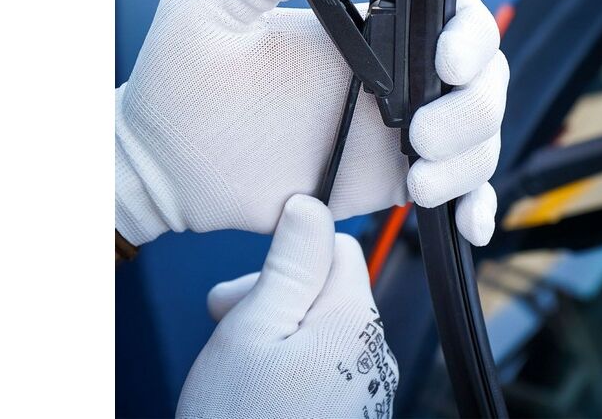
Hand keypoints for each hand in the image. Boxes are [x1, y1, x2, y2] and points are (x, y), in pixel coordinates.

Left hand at [116, 0, 508, 245]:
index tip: (447, 61)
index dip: (470, 35)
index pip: (450, 17)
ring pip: (476, 137)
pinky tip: (466, 222)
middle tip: (420, 134)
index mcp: (362, 34)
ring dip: (470, 158)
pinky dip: (473, 204)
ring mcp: (391, 135)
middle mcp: (389, 80)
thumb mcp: (206, 8)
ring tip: (420, 181)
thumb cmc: (178, 79)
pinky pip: (451, 191)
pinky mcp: (383, 183)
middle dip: (474, 107)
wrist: (163, 164)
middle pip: (480, 81)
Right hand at [177, 195, 398, 418]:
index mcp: (355, 322)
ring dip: (278, 329)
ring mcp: (366, 390)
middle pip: (329, 289)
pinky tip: (256, 386)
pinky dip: (290, 363)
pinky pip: (326, 367)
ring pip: (323, 328)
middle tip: (227, 319)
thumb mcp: (253, 329)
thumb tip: (311, 204)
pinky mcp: (352, 414)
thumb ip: (290, 263)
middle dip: (276, 294)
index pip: (338, 247)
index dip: (288, 256)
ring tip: (236, 358)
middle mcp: (374, 354)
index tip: (249, 282)